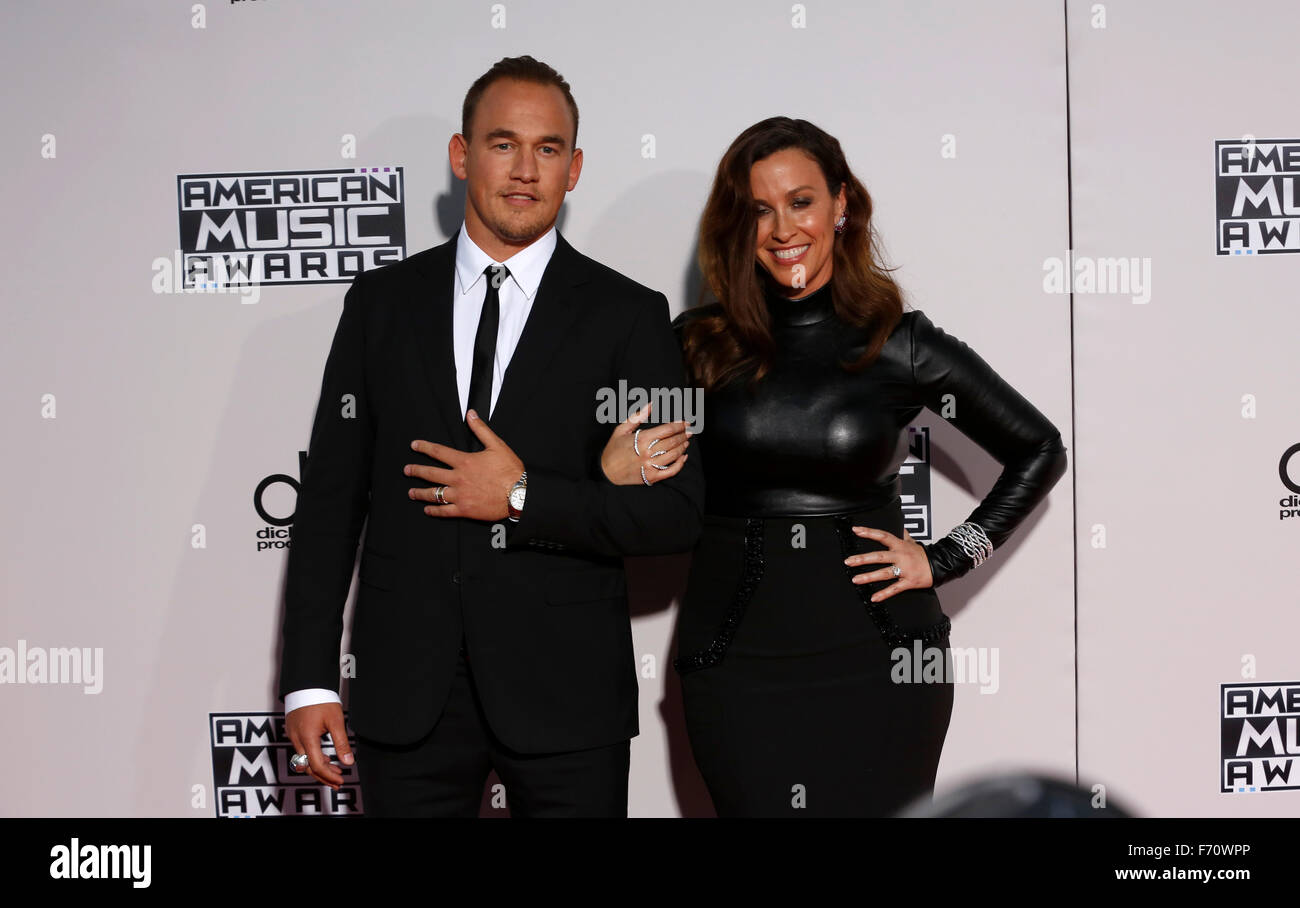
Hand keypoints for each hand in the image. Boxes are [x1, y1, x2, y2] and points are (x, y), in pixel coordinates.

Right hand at [285, 701, 352, 790]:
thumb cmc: (320, 699)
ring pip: (304, 761)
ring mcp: (293, 736)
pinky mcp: (293, 732)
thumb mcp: (336, 721)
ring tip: (335, 772)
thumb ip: (341, 743)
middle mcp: (297, 739)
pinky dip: (313, 758)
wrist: (306, 684)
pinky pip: (301, 751)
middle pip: (308, 767)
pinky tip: (325, 759)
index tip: (340, 780)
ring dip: (319, 768)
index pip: (317, 765)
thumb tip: (348, 762)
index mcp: (307, 738)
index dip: (329, 776)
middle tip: (338, 782)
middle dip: (323, 777)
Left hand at [406, 409, 524, 520]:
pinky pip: (444, 511)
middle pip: (430, 474)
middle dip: (416, 471)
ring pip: (434, 494)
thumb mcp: (497, 445)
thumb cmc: (510, 471)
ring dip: (420, 493)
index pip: (438, 452)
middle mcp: (458, 478)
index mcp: (464, 462)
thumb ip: (481, 429)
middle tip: (407, 470)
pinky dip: (434, 510)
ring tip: (411, 492)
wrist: (519, 495)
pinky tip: (427, 509)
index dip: (424, 447)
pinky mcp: (465, 509)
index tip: (414, 446)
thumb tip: (471, 414)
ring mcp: (460, 495)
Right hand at [600, 401, 689, 485]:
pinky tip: (684, 457)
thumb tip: (651, 404)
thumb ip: (638, 416)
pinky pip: (670, 471)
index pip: (667, 430)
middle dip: (683, 435)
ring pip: (673, 455)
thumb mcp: (621, 429)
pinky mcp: (651, 477)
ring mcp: (650, 466)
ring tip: (686, 441)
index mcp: (641, 439)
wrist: (606, 471)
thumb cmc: (614, 448)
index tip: (686, 422)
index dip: (679, 425)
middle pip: (672, 442)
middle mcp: (647, 453)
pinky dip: (680, 464)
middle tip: (690, 431)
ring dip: (682, 447)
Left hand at [843, 526, 933, 601]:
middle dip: (863, 559)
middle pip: (879, 556)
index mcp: (900, 545)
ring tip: (855, 579)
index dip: (869, 532)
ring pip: (884, 573)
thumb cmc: (923, 554)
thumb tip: (899, 526)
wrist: (940, 565)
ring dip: (869, 577)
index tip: (856, 530)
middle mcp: (901, 556)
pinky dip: (884, 594)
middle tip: (848, 561)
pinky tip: (873, 598)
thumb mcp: (912, 541)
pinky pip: (895, 589)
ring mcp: (905, 570)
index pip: (883, 536)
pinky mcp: (909, 582)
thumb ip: (903, 534)